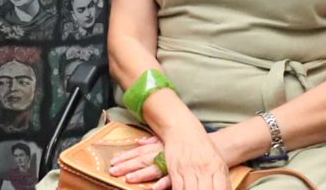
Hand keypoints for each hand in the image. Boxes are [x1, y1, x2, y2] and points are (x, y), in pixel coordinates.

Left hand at [110, 125, 225, 189]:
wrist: (212, 148)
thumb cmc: (188, 146)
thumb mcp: (168, 142)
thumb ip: (153, 142)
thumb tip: (138, 141)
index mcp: (159, 148)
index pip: (139, 153)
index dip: (126, 157)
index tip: (113, 161)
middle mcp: (163, 155)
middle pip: (142, 161)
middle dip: (127, 166)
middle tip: (113, 170)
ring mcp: (172, 165)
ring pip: (153, 171)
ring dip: (140, 175)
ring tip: (127, 179)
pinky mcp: (181, 174)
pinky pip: (170, 180)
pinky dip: (162, 184)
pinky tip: (154, 188)